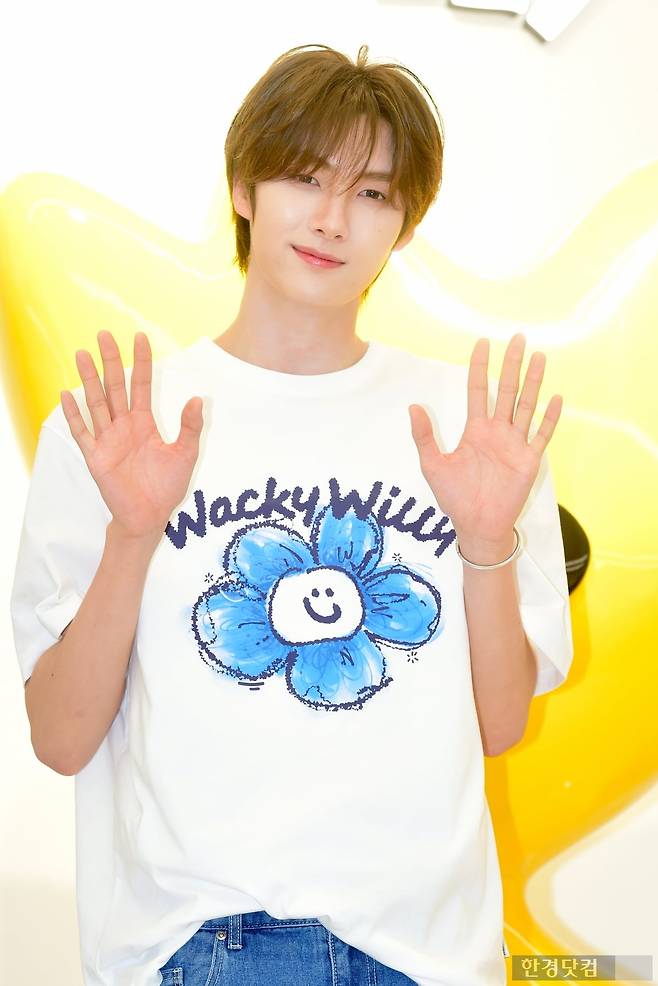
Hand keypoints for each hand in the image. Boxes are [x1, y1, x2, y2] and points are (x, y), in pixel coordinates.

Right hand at [60, 330, 203, 540]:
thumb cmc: (167, 487)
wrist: (149, 517)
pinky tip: (67, 394)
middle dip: (110, 361)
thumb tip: (198, 398)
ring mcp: (108, 440)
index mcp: (144, 423)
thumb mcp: (186, 454)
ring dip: (89, 380)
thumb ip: (190, 427)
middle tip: (104, 334)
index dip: (141, 362)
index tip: (139, 337)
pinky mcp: (96, 457)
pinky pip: (82, 432)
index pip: (141, 384)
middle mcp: (123, 426)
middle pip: (115, 387)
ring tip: (83, 354)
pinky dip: (74, 415)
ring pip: (96, 403)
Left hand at [408, 333, 562, 546]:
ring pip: (527, 406)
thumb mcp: (433, 465)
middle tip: (519, 338)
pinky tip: (556, 398)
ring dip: (533, 383)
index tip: (482, 343)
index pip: (478, 390)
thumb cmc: (454, 497)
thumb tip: (413, 406)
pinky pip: (541, 435)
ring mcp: (515, 444)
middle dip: (512, 365)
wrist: (475, 526)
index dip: (480, 367)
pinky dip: (549, 418)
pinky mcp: (528, 460)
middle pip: (507, 391)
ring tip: (540, 357)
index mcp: (475, 430)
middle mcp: (497, 432)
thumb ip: (424, 436)